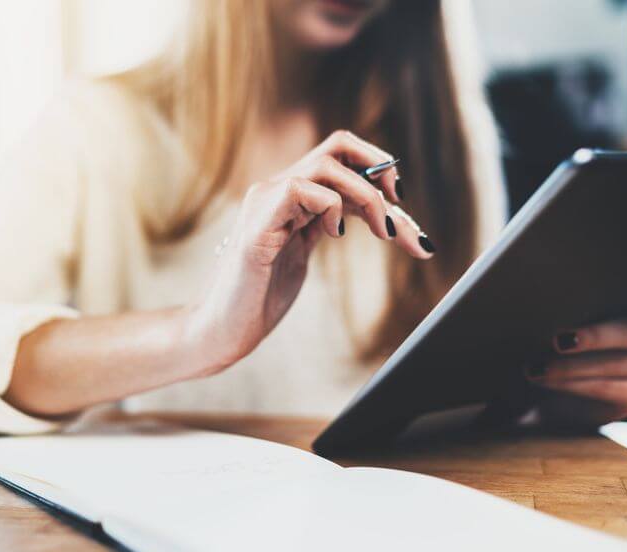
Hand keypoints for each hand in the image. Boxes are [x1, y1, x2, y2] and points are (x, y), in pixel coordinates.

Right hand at [185, 130, 434, 372]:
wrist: (224, 330)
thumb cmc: (262, 297)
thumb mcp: (305, 253)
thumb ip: (329, 225)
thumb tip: (384, 216)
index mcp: (292, 195)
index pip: (343, 160)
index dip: (380, 173)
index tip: (403, 206)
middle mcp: (278, 190)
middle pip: (338, 145)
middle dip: (380, 168)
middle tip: (399, 204)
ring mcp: (264, 202)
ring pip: (327, 164)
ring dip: (366, 194)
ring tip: (381, 231)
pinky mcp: (257, 225)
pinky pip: (300, 189)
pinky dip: (331, 207)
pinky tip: (332, 235)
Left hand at [527, 269, 626, 423]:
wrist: (557, 385)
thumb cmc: (562, 336)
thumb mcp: (571, 314)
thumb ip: (576, 301)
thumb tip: (545, 295)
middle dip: (595, 336)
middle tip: (558, 339)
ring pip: (618, 363)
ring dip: (572, 366)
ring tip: (536, 367)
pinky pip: (610, 388)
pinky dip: (573, 384)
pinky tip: (547, 380)